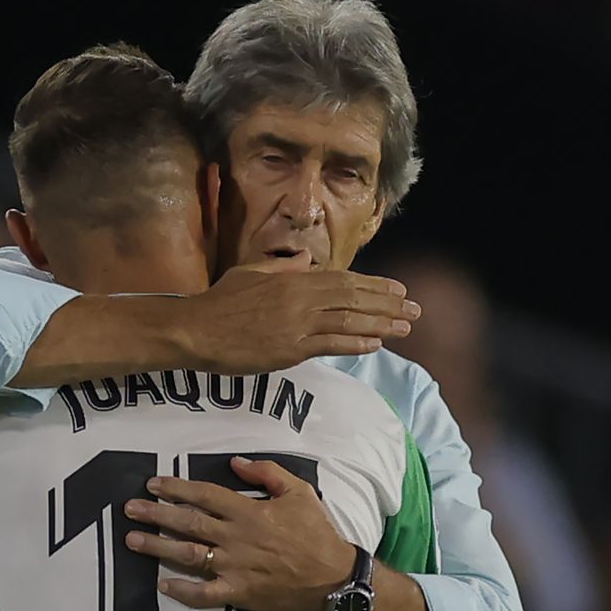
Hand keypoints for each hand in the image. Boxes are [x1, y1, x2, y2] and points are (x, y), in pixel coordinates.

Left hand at [125, 457, 357, 610]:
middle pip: (187, 522)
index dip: (176, 488)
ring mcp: (233, 567)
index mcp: (248, 511)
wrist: (333, 579)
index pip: (204, 495)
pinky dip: (182, 590)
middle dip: (155, 514)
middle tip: (129, 509)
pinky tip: (162, 584)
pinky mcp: (237, 593)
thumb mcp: (299, 491)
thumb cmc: (317, 533)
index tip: (153, 484)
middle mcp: (234, 537)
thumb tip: (235, 462)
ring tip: (131, 540)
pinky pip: (204, 594)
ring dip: (157, 547)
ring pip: (187, 554)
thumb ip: (267, 473)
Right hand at [176, 260, 419, 372]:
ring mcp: (296, 323)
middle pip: (353, 297)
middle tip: (414, 309)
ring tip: (406, 327)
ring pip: (348, 320)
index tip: (396, 289)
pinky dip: (355, 342)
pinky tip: (376, 343)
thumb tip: (302, 262)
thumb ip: (280, 269)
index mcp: (292, 279)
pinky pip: (330, 343)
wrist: (196, 329)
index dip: (373, 285)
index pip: (342, 280)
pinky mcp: (289, 348)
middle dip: (387, 303)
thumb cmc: (219, 304)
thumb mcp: (250, 274)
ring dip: (381, 323)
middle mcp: (299, 298)